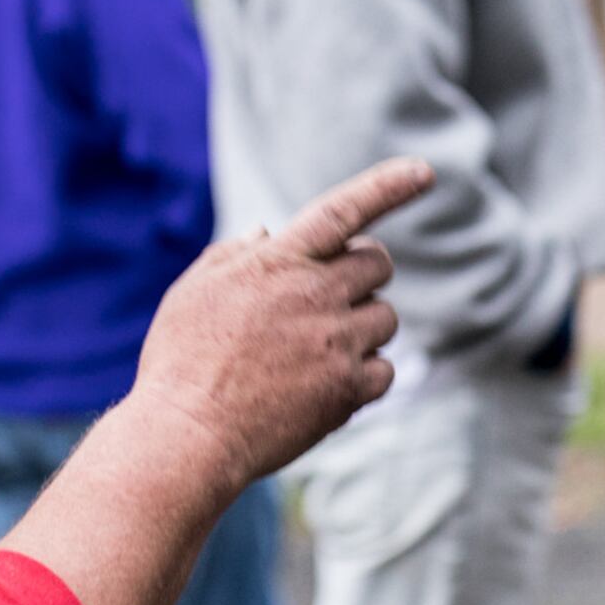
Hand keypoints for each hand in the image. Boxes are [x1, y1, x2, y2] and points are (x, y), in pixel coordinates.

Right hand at [127, 158, 432, 492]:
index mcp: (277, 262)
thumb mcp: (192, 292)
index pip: (341, 210)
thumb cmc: (180, 362)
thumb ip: (233, 256)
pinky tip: (325, 386)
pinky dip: (365, 376)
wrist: (187, 434)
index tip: (425, 171)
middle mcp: (314, 294)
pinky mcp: (347, 389)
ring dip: (362, 328)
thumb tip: (266, 234)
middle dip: (364, 274)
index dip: (387, 186)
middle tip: (333, 297)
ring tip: (315, 352)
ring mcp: (335, 342)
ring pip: (384, 317)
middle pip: (377, 263)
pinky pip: (385, 370)